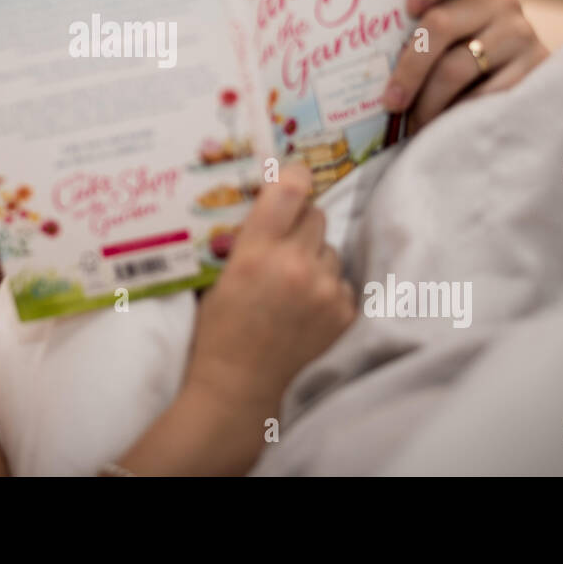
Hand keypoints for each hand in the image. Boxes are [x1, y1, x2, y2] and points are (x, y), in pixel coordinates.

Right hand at [184, 163, 356, 413]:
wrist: (239, 388)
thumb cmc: (219, 330)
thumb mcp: (220, 274)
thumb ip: (249, 236)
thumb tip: (270, 198)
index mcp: (256, 252)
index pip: (290, 189)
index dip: (294, 175)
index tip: (293, 176)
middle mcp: (295, 265)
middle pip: (316, 214)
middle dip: (301, 223)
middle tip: (284, 242)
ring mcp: (324, 290)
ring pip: (331, 248)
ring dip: (315, 257)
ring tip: (292, 284)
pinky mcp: (343, 313)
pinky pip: (342, 281)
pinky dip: (327, 288)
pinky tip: (305, 307)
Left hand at [381, 0, 547, 133]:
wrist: (520, 92)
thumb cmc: (453, 62)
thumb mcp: (436, 41)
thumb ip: (410, 34)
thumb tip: (349, 67)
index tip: (408, 8)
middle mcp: (498, 0)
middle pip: (440, 25)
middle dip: (408, 69)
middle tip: (390, 103)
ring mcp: (519, 32)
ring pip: (457, 66)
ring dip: (427, 102)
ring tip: (412, 125)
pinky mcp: (535, 68)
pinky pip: (484, 96)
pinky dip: (456, 115)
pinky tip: (443, 128)